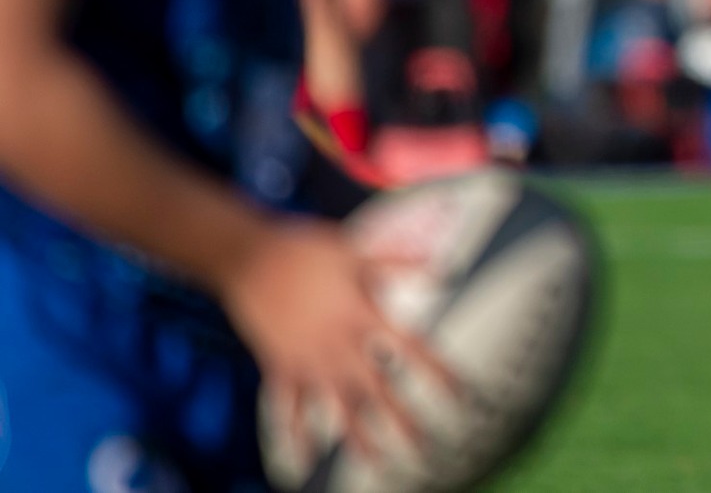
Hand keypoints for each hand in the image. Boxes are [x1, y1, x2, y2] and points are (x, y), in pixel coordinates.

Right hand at [219, 219, 456, 464]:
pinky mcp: (281, 367)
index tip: (459, 394)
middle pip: (378, 391)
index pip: (410, 349)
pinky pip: (290, 408)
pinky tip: (304, 459)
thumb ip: (399, 262)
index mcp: (361, 316)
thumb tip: (442, 265)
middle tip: (427, 447)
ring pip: (337, 408)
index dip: (437, 371)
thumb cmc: (304, 251)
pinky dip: (297, 434)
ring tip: (380, 463)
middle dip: (403, 421)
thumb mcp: (355, 251)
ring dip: (359, 438)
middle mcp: (337, 346)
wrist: (248, 259)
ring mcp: (307, 361)